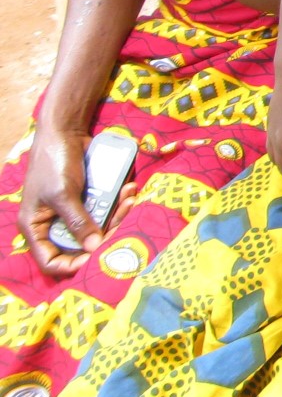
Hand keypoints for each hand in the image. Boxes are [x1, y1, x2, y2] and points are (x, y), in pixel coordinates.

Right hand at [17, 128, 131, 275]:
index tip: (98, 257)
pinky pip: (106, 209)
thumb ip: (78, 221)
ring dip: (118, 214)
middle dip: (106, 232)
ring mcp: (73, 212)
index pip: (51, 261)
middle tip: (125, 215)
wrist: (65, 132)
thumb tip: (94, 247)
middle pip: (82, 244)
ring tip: (131, 197)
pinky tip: (129, 189)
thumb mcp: (63, 194)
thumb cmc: (54, 163)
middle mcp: (54, 224)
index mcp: (36, 228)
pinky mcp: (88, 199)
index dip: (74, 265)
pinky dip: (119, 201)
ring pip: (99, 226)